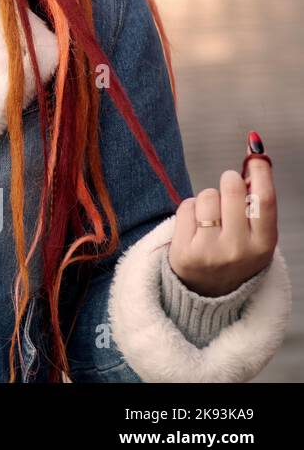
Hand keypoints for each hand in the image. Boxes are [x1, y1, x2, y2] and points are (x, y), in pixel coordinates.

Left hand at [167, 152, 276, 296]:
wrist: (208, 293)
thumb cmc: (234, 254)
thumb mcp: (254, 238)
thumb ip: (255, 207)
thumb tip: (254, 162)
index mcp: (263, 245)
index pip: (265, 201)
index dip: (261, 174)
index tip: (256, 157)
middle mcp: (238, 249)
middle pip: (231, 191)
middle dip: (229, 180)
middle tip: (228, 181)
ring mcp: (210, 251)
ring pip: (206, 196)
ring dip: (207, 198)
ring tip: (210, 217)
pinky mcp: (184, 251)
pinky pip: (185, 207)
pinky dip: (189, 209)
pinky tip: (194, 226)